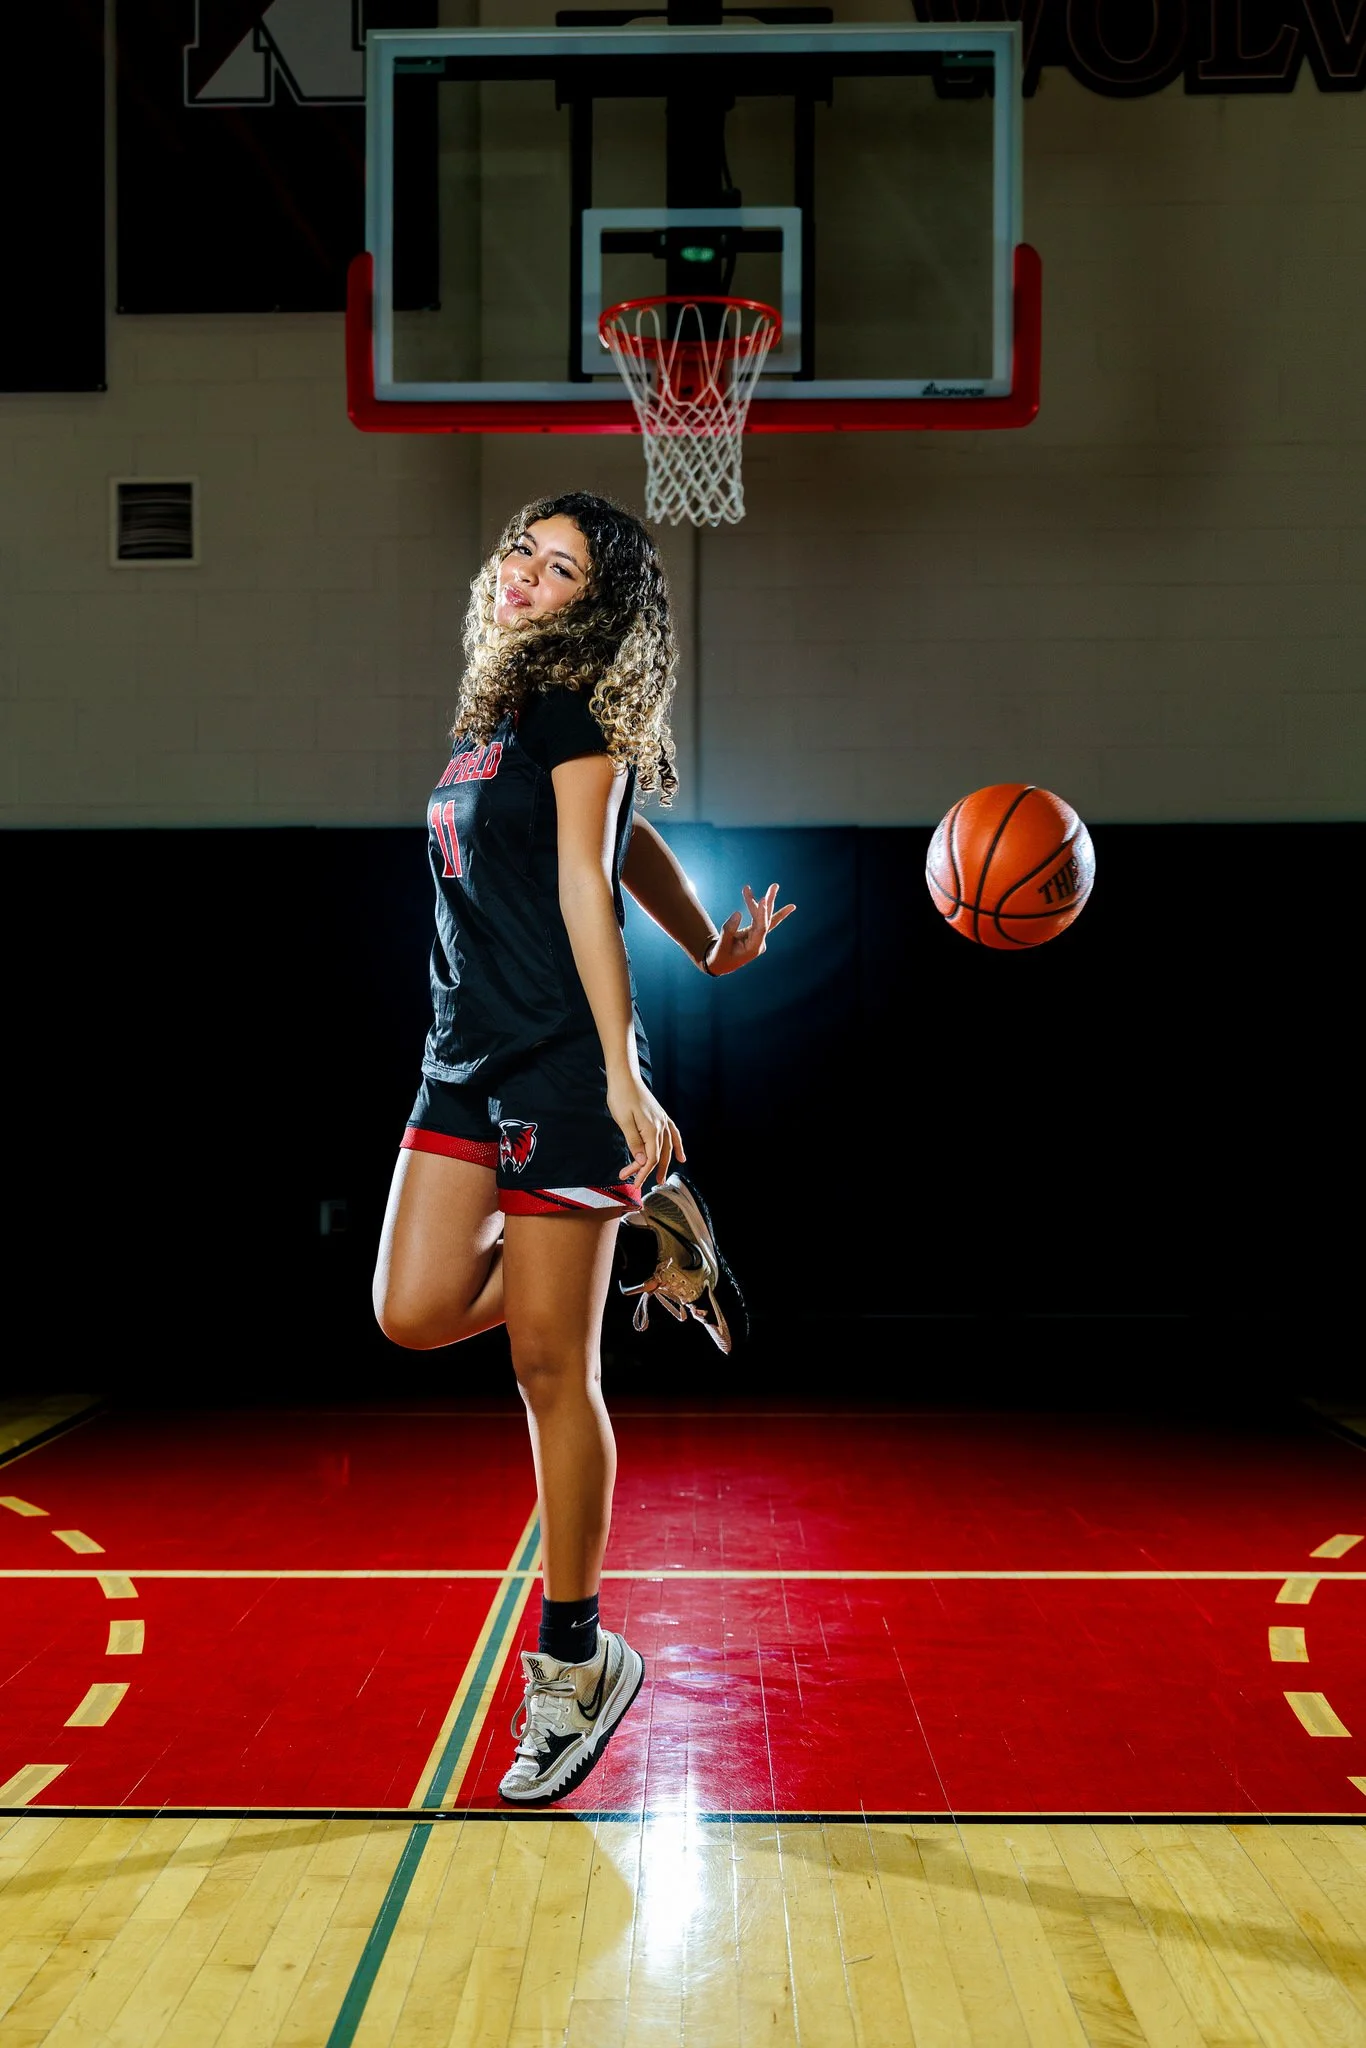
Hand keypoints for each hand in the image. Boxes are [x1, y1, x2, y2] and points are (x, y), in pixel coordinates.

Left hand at [607, 1072, 685, 1188]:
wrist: (624, 1077)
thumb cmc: (620, 1096)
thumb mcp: (623, 1120)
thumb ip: (634, 1141)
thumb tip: (642, 1160)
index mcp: (651, 1129)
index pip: (650, 1157)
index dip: (642, 1172)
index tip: (633, 1182)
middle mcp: (660, 1125)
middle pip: (658, 1154)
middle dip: (649, 1171)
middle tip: (639, 1184)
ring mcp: (662, 1120)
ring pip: (667, 1147)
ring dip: (666, 1163)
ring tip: (661, 1178)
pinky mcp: (661, 1116)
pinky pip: (673, 1134)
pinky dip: (677, 1146)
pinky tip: (681, 1156)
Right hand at [703, 883, 795, 975]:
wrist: (720, 964)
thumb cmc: (720, 956)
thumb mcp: (721, 945)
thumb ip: (728, 930)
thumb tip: (738, 913)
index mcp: (753, 948)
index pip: (761, 928)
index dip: (762, 914)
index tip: (763, 899)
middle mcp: (760, 942)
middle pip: (767, 920)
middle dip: (769, 902)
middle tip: (774, 886)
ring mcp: (759, 938)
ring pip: (764, 917)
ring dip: (766, 901)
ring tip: (774, 886)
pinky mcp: (755, 933)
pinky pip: (762, 920)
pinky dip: (764, 909)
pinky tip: (779, 902)